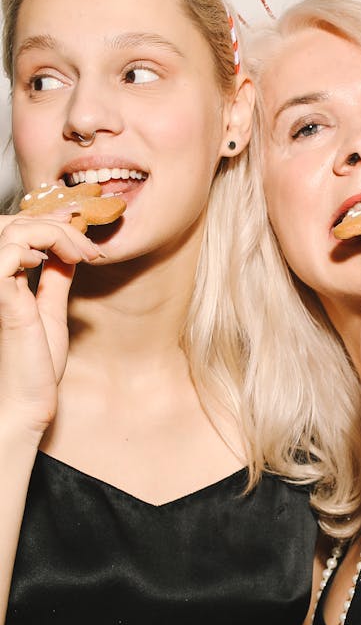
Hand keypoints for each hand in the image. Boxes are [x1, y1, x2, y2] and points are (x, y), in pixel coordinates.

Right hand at [0, 212, 101, 435]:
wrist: (27, 401)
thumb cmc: (34, 366)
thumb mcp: (49, 312)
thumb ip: (52, 281)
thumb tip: (63, 254)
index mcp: (1, 280)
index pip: (13, 229)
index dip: (48, 224)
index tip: (83, 241)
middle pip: (10, 223)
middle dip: (56, 225)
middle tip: (88, 247)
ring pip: (13, 230)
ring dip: (55, 234)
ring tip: (80, 255)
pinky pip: (9, 253)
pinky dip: (34, 247)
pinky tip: (50, 262)